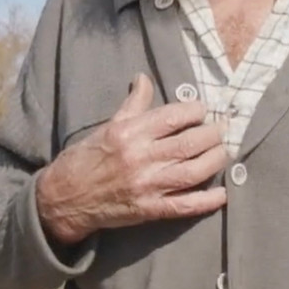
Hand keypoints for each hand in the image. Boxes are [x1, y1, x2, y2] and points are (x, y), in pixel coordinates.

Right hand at [36, 74, 229, 246]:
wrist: (64, 198)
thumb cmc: (86, 158)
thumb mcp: (108, 126)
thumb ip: (133, 104)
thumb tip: (144, 78)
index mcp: (129, 133)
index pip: (172, 117)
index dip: (195, 111)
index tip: (203, 110)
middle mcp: (140, 158)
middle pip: (189, 143)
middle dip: (212, 135)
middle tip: (222, 130)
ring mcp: (146, 186)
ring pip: (193, 172)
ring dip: (215, 161)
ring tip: (224, 152)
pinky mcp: (149, 210)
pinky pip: (185, 206)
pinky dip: (207, 201)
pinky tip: (222, 194)